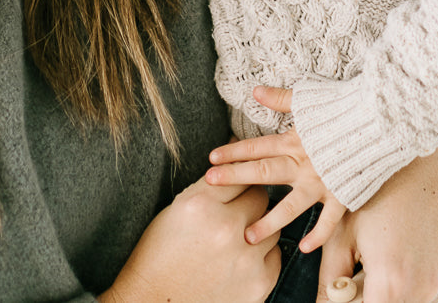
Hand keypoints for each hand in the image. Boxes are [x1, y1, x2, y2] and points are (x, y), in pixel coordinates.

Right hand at [99, 175, 279, 302]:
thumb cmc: (161, 255)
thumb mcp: (179, 209)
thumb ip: (210, 184)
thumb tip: (236, 154)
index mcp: (202, 205)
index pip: (240, 173)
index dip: (238, 178)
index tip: (237, 184)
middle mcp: (226, 229)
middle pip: (260, 197)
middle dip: (249, 202)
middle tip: (236, 213)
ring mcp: (245, 258)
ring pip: (272, 226)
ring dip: (258, 229)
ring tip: (236, 239)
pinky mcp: (259, 283)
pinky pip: (276, 254)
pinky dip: (262, 255)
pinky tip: (242, 259)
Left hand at [206, 86, 347, 250]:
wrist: (380, 119)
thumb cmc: (345, 106)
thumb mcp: (309, 99)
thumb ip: (281, 99)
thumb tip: (255, 90)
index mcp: (294, 140)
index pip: (257, 147)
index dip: (233, 152)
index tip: (211, 159)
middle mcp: (304, 163)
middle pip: (264, 172)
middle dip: (236, 177)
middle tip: (211, 184)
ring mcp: (322, 182)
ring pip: (291, 206)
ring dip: (269, 222)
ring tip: (248, 236)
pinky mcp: (342, 193)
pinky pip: (329, 220)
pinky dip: (318, 235)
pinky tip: (303, 249)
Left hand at [315, 142, 437, 302]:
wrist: (421, 162)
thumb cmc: (376, 191)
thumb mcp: (343, 232)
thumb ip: (330, 279)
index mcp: (391, 283)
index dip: (346, 301)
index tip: (341, 288)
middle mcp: (422, 291)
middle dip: (365, 296)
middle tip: (359, 266)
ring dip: (386, 293)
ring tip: (378, 255)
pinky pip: (422, 294)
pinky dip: (406, 284)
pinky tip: (398, 253)